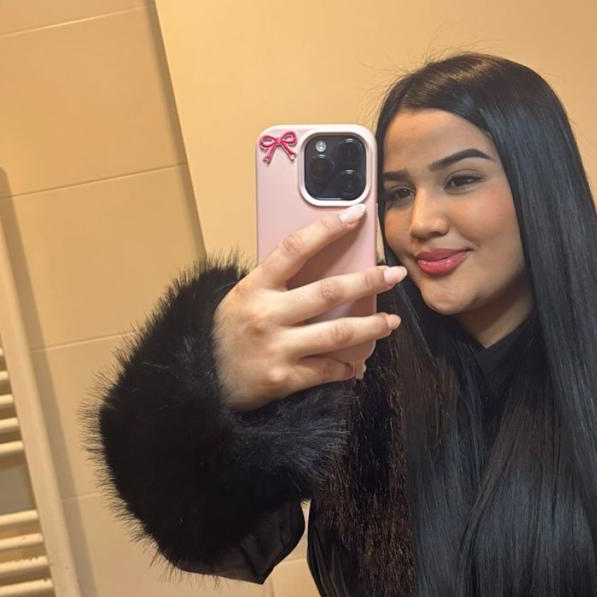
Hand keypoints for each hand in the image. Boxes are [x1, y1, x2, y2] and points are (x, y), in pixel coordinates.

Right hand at [212, 208, 405, 410]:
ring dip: (372, 326)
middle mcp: (266, 315)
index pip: (295, 248)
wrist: (202, 381)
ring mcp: (276, 348)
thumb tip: (322, 264)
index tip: (356, 214)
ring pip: (338, 333)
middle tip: (394, 275)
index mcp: (254, 288)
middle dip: (369, 281)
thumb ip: (275, 283)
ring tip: (391, 321)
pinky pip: (328, 370)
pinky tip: (359, 364)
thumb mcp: (242, 298)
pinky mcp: (284, 379)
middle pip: (328, 292)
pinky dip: (348, 367)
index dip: (327, 229)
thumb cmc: (226, 334)